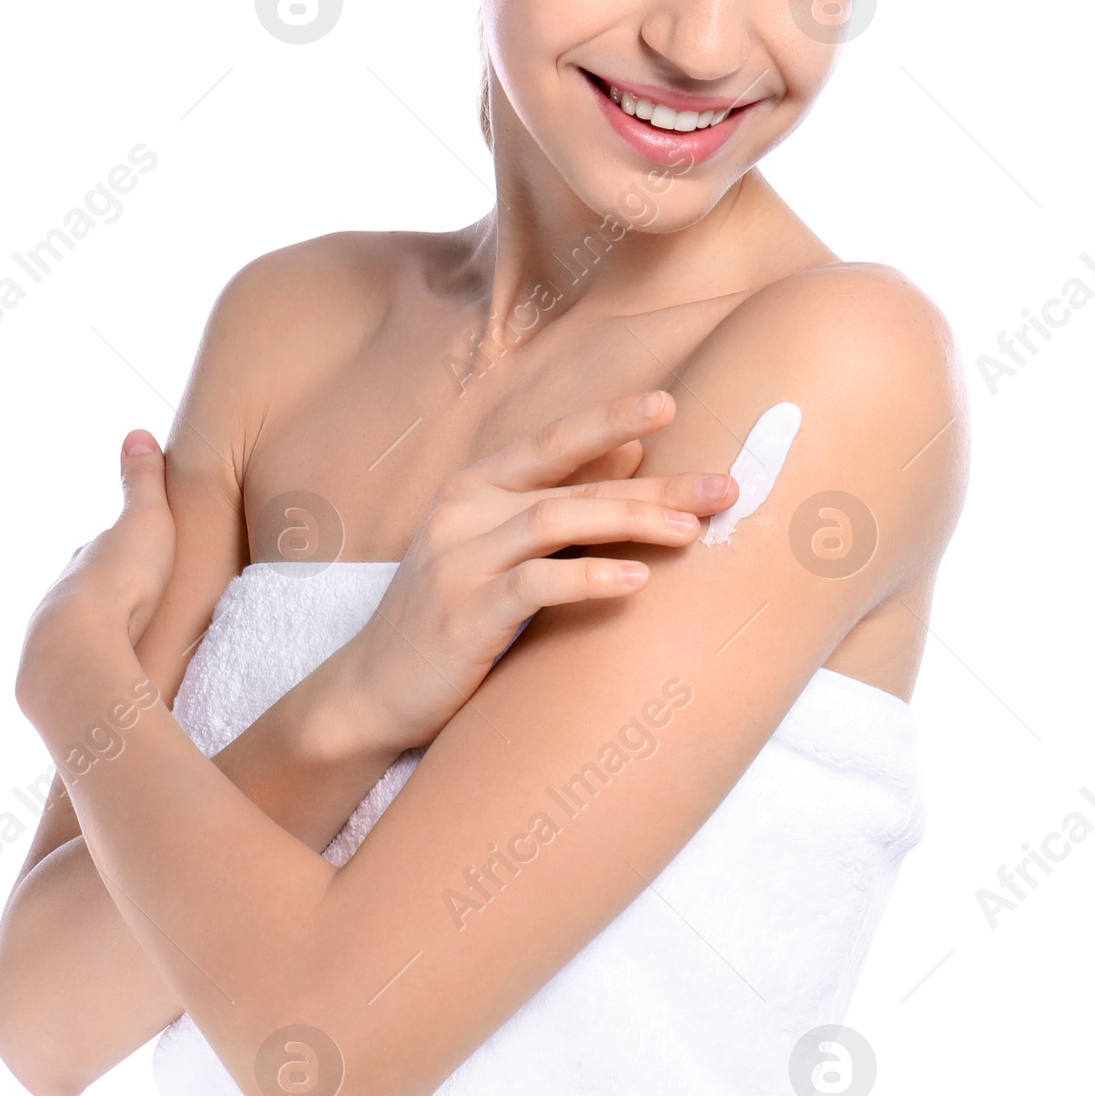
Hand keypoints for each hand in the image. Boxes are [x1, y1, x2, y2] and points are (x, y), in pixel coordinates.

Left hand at [15, 432, 175, 725]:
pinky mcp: (57, 679)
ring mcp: (54, 640)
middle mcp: (61, 597)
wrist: (78, 652)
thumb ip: (142, 482)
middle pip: (86, 595)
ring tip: (128, 650)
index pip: (100, 553)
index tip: (142, 560)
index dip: (122, 554)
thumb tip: (136, 433)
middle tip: (138, 608)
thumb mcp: (144, 520)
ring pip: (80, 635)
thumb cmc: (121, 582)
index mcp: (83, 561)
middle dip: (107, 599)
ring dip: (100, 639)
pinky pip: (83, 670)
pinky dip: (98, 670)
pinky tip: (115, 680)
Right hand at [338, 392, 735, 752]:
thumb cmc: (449, 616)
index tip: (669, 405)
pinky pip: (536, 584)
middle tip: (722, 487)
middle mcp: (462, 511)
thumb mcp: (497, 548)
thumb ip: (557, 500)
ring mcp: (458, 561)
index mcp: (472, 487)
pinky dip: (590, 577)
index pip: (551, 441)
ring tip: (691, 530)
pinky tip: (635, 580)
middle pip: (572, 485)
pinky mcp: (463, 614)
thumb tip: (633, 453)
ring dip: (631, 522)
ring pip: (556, 522)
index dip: (609, 420)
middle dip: (653, 485)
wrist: (372, 691)